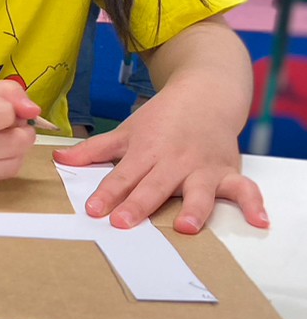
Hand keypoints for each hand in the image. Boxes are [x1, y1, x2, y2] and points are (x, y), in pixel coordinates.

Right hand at [0, 80, 37, 191]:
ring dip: (14, 150)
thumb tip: (34, 111)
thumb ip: (6, 92)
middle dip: (19, 131)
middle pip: (15, 143)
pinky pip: (1, 177)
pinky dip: (1, 163)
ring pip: (14, 164)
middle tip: (4, 125)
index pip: (4, 113)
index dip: (7, 108)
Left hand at [52, 84, 267, 233]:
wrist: (207, 92)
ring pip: (198, 190)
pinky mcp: (228, 170)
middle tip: (124, 223)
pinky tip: (258, 221)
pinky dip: (254, 204)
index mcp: (147, 151)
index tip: (94, 210)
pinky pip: (244, 188)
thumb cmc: (163, 117)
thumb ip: (95, 150)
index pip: (123, 176)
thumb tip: (60, 159)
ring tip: (186, 226)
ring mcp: (203, 167)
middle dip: (140, 204)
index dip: (108, 193)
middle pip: (155, 185)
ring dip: (194, 208)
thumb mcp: (126, 130)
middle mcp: (175, 161)